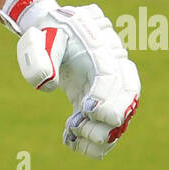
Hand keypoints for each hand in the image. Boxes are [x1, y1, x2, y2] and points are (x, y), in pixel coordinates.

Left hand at [0, 0, 140, 158]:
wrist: (55, 28)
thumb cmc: (47, 32)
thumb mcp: (39, 37)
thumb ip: (40, 58)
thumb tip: (50, 85)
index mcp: (98, 48)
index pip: (111, 75)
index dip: (104, 95)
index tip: (86, 108)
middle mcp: (112, 67)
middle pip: (129, 95)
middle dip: (111, 117)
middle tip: (82, 127)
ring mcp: (109, 86)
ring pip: (122, 114)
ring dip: (102, 134)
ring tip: (72, 137)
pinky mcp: (99, 101)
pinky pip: (107, 125)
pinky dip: (95, 140)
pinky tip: (70, 140)